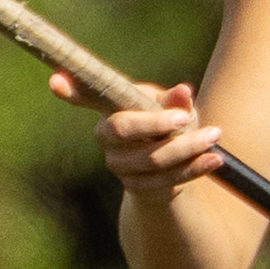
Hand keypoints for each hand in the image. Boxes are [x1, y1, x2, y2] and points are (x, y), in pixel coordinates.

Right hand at [68, 72, 232, 187]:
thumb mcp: (173, 107)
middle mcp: (105, 137)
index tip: (55, 81)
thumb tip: (183, 92)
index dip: (70, 90)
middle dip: (154, 124)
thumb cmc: (168, 125)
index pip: (86, 96)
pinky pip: (166, 180)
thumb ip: (175, 100)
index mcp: (110, 109)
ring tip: (214, 136)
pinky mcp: (135, 187)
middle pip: (122, 129)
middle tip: (183, 118)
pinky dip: (193, 169)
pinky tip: (213, 160)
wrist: (171, 167)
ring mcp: (118, 164)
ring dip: (186, 148)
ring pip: (151, 158)